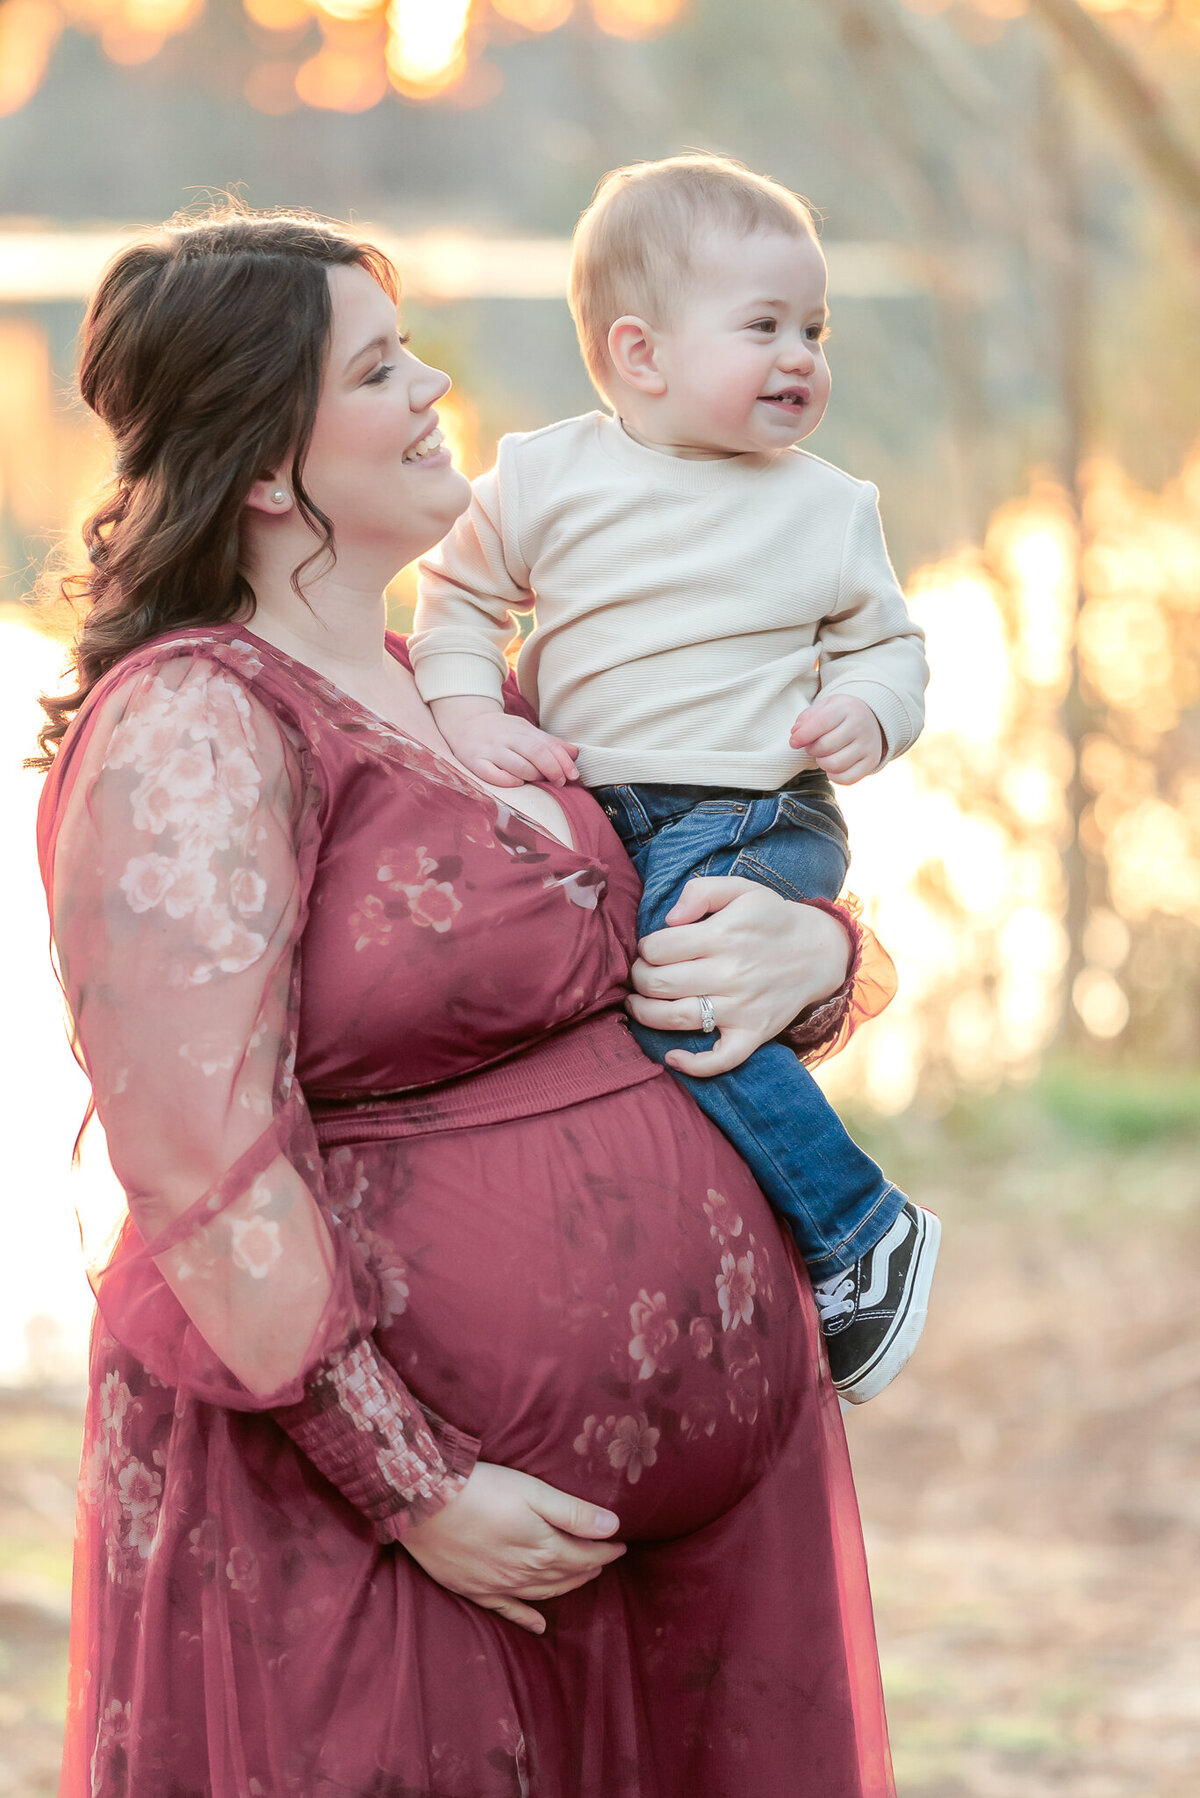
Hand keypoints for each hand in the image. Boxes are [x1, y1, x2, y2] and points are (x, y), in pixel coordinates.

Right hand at [401, 1462, 624, 1633]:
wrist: (425, 1504)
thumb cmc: (482, 1490)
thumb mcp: (534, 1492)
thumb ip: (574, 1513)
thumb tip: (613, 1528)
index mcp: (543, 1548)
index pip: (585, 1554)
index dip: (606, 1550)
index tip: (622, 1544)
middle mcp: (525, 1573)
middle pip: (567, 1574)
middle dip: (590, 1566)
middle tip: (605, 1559)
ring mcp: (499, 1586)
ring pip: (543, 1592)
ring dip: (567, 1586)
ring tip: (583, 1578)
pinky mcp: (475, 1590)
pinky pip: (508, 1611)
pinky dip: (527, 1619)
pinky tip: (538, 1626)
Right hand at [432, 697, 578, 787]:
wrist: (464, 722)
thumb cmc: (501, 732)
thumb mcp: (526, 731)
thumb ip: (550, 743)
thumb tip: (575, 753)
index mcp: (521, 729)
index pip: (547, 745)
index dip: (563, 762)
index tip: (574, 775)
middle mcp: (505, 738)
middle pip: (535, 753)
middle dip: (553, 770)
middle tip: (560, 782)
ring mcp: (489, 750)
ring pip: (518, 766)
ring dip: (534, 776)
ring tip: (538, 780)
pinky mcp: (474, 763)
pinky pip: (493, 776)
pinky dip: (509, 781)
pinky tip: (517, 783)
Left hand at [626, 877, 851, 1075]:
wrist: (819, 951)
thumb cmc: (771, 918)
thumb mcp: (741, 889)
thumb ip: (700, 891)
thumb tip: (669, 919)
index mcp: (723, 935)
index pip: (658, 948)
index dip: (644, 948)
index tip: (650, 949)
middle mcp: (730, 973)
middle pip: (659, 983)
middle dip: (638, 978)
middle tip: (641, 974)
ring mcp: (741, 1008)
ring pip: (676, 1019)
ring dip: (644, 1014)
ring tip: (637, 1003)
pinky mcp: (753, 1033)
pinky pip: (720, 1059)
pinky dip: (693, 1065)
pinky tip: (672, 1057)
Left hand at [789, 694, 883, 784]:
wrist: (870, 719)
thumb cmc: (841, 715)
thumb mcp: (823, 708)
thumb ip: (806, 718)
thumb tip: (796, 734)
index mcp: (846, 708)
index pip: (821, 722)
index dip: (803, 735)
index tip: (794, 742)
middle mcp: (861, 726)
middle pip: (825, 747)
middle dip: (812, 749)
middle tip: (813, 746)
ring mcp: (868, 745)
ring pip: (834, 765)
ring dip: (822, 763)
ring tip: (824, 755)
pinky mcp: (872, 762)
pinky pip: (846, 779)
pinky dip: (833, 776)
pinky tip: (833, 766)